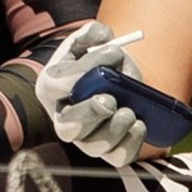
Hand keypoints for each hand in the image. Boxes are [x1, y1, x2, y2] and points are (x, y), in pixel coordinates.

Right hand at [36, 23, 146, 168]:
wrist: (120, 83)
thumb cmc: (102, 62)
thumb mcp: (93, 42)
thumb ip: (93, 34)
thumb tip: (102, 36)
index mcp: (53, 86)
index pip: (55, 83)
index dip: (80, 71)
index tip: (112, 54)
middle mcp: (63, 116)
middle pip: (67, 126)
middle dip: (88, 114)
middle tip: (110, 101)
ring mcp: (84, 138)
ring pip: (92, 145)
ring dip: (113, 130)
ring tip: (130, 112)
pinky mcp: (107, 151)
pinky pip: (116, 157)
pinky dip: (129, 144)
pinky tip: (139, 125)